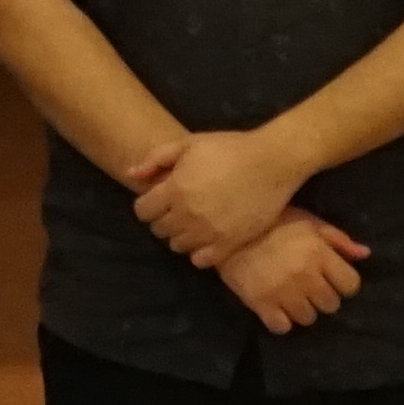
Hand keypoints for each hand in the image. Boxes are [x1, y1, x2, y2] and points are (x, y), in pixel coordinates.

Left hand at [129, 127, 316, 269]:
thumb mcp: (189, 144)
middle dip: (164, 219)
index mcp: (174, 190)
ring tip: (194, 223)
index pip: (142, 211)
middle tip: (178, 209)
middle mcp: (187, 215)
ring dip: (180, 236)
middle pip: (159, 230)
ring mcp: (207, 233)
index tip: (159, 199)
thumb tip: (131, 174)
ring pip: (177, 247)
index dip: (148, 205)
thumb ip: (156, 159)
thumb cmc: (229, 148)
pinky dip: (199, 252)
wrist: (272, 162)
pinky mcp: (228, 245)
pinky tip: (207, 238)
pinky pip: (200, 261)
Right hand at [215, 212, 368, 332]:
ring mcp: (283, 293)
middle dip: (324, 296)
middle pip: (331, 305)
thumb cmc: (274, 221)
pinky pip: (282, 327)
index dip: (344, 283)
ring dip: (304, 309)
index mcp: (320, 254)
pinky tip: (277, 308)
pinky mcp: (261, 304)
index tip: (333, 278)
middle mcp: (305, 276)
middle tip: (311, 286)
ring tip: (293, 297)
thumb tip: (365, 254)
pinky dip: (282, 321)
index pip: (351, 285)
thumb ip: (338, 239)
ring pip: (309, 319)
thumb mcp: (309, 221)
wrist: (230, 229)